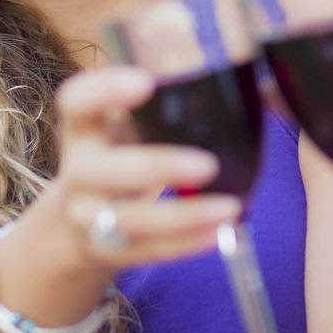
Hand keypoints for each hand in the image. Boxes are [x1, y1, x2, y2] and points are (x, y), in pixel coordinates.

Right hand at [46, 65, 241, 271]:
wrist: (74, 225)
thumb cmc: (120, 157)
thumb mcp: (127, 128)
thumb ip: (166, 107)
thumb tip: (258, 88)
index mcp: (83, 127)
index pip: (74, 101)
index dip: (103, 90)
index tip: (145, 82)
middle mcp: (77, 170)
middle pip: (98, 169)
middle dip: (154, 167)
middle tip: (209, 164)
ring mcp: (85, 215)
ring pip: (123, 219)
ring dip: (181, 215)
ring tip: (230, 207)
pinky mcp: (105, 250)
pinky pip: (145, 250)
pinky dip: (186, 243)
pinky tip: (222, 231)